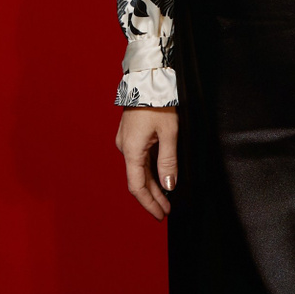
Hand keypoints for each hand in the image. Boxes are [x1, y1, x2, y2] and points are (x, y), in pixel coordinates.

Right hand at [115, 106, 178, 220]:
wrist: (147, 78)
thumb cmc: (158, 103)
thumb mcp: (169, 134)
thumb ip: (168, 162)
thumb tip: (169, 186)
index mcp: (132, 151)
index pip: (137, 187)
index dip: (149, 203)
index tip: (160, 215)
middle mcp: (125, 148)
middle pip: (138, 180)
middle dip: (153, 197)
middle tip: (166, 211)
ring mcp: (126, 141)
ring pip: (139, 170)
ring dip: (152, 184)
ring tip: (166, 198)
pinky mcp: (131, 134)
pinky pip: (139, 158)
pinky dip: (149, 171)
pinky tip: (160, 177)